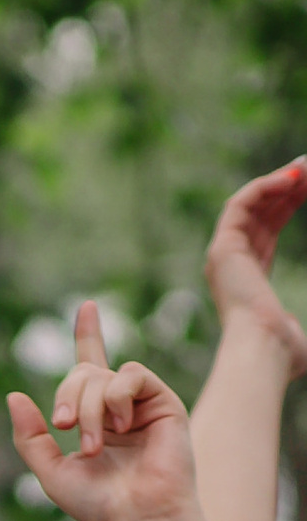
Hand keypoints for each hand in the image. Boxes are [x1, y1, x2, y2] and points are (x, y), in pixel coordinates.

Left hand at [7, 306, 204, 520]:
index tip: (87, 308)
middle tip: (65, 428)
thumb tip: (13, 394)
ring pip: (103, 375)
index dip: (88, 336)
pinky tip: (120, 427)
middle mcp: (119, 407)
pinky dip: (117, 397)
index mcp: (95, 420)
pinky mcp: (163, 401)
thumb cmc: (99, 504)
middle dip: (67, 398)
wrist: (138, 519)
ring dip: (90, 409)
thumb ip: (30, 436)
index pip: (90, 368)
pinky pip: (131, 374)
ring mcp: (141, 403)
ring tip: (95, 445)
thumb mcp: (51, 472)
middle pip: (83, 373)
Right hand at [205, 161, 306, 376]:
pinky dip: (264, 186)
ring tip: (304, 168)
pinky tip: (291, 179)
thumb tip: (305, 337)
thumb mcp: (300, 330)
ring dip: (278, 181)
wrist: (263, 351)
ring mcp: (223, 256)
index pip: (268, 230)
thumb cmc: (282, 352)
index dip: (289, 205)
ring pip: (249, 202)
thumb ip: (303, 327)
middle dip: (287, 188)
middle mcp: (232, 266)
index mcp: (250, 281)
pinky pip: (240, 202)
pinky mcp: (222, 248)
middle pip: (260, 213)